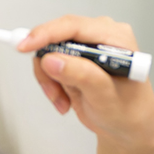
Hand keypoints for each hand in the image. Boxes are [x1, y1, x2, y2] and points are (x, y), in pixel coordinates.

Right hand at [18, 15, 153, 148]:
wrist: (126, 127)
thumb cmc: (127, 112)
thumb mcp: (106, 98)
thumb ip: (82, 76)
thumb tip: (53, 59)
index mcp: (116, 38)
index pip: (75, 26)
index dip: (47, 33)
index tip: (25, 46)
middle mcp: (102, 36)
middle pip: (58, 37)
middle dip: (49, 67)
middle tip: (52, 92)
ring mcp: (88, 46)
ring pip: (49, 52)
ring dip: (50, 80)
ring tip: (63, 102)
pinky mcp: (76, 57)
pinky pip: (49, 62)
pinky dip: (51, 83)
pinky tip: (65, 99)